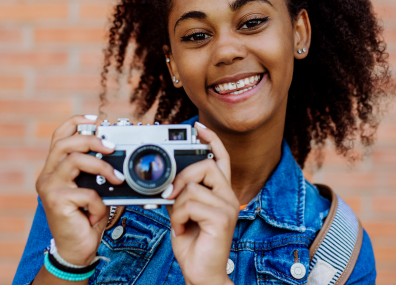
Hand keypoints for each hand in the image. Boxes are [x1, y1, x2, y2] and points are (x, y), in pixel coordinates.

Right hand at [35, 115, 123, 265]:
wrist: (76, 250)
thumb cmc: (85, 218)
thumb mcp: (92, 189)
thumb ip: (97, 172)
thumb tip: (118, 154)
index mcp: (55, 168)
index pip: (60, 136)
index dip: (76, 122)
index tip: (95, 120)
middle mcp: (47, 175)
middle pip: (65, 143)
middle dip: (92, 140)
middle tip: (112, 147)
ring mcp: (49, 188)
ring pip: (75, 160)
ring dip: (101, 167)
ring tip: (117, 178)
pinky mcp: (55, 201)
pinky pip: (85, 192)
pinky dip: (98, 202)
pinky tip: (97, 213)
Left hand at [164, 122, 238, 284]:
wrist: (202, 272)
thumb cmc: (193, 244)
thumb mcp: (182, 213)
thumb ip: (180, 194)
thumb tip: (167, 181)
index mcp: (220, 192)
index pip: (221, 158)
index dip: (211, 140)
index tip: (199, 127)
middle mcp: (228, 196)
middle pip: (206, 165)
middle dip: (182, 177)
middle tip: (169, 195)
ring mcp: (228, 206)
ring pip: (192, 186)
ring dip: (176, 206)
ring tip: (178, 221)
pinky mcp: (222, 218)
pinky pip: (190, 203)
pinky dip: (177, 217)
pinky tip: (181, 229)